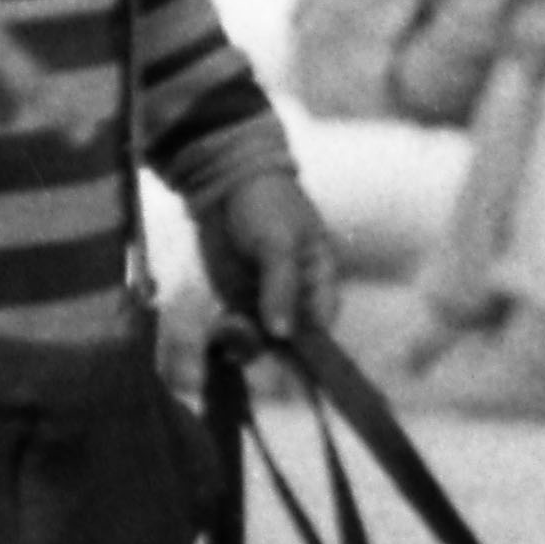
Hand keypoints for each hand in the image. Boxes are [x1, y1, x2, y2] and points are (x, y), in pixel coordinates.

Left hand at [198, 165, 340, 349]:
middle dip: (273, 348)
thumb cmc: (265, 204)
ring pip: (265, 342)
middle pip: (294, 341)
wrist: (224, 184)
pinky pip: (240, 334)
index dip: (312, 347)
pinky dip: (230, 337)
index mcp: (320, 278)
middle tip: (250, 334)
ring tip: (228, 321)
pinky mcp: (240, 303)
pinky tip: (220, 326)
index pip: (323, 324)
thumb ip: (281, 287)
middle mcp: (298, 296)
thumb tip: (283, 335)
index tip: (294, 359)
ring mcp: (268, 302)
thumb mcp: (277, 242)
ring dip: (246, 340)